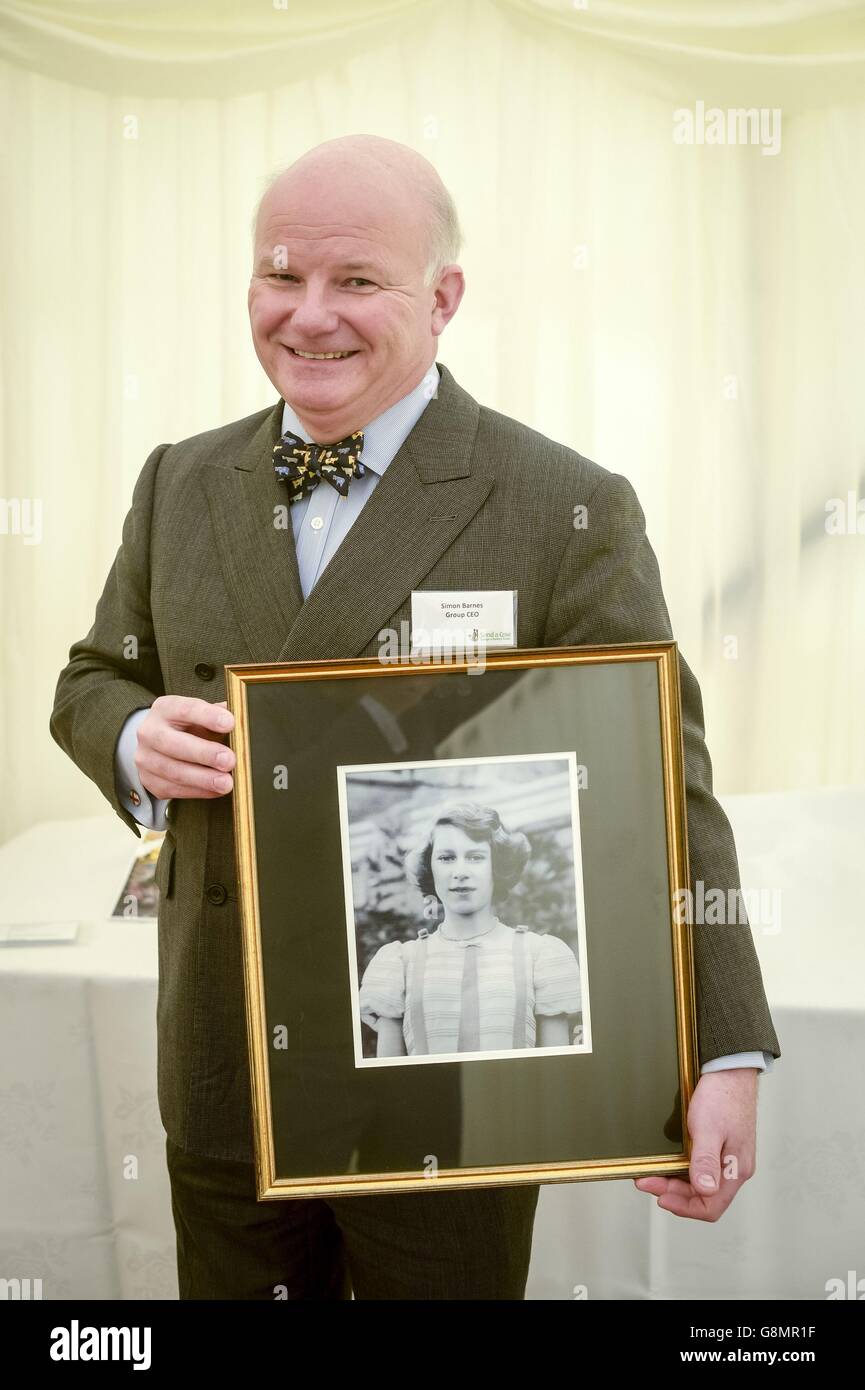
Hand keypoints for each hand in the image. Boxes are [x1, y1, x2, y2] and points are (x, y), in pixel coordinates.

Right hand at [135, 696, 234, 800]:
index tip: (230, 723)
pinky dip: (198, 791)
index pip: (186, 709)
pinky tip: (216, 790)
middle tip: (229, 760)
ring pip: (174, 771)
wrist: (157, 744)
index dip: (208, 716)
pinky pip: (174, 789)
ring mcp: (146, 758)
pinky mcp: (150, 781)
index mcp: (166, 709)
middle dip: (204, 753)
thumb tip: (242, 715)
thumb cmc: (187, 727)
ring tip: (226, 783)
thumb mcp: (200, 714)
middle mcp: (150, 732)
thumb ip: (218, 714)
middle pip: (174, 743)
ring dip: (203, 779)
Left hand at [633, 1068, 757, 1220]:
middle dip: (673, 1194)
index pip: (711, 1207)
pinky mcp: (718, 1148)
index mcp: (736, 1170)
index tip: (659, 1197)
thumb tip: (704, 1191)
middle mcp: (733, 1169)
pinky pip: (699, 1168)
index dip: (684, 1207)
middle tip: (646, 1182)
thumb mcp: (709, 1128)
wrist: (729, 1070)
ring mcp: (726, 1158)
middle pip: (703, 1197)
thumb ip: (706, 1161)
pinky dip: (682, 1170)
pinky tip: (667, 1163)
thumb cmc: (722, 1097)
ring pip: (699, 1184)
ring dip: (675, 1183)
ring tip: (651, 1174)